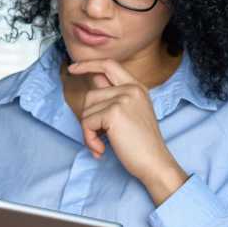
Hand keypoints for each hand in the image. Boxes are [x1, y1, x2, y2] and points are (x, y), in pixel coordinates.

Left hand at [68, 59, 188, 204]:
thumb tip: (91, 92)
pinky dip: (89, 139)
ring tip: (101, 145)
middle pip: (91, 94)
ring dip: (88, 132)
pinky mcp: (114, 112)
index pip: (109, 65)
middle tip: (97, 137)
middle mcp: (131, 89)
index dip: (88, 64)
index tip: (73, 68)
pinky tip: (101, 149)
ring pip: (86, 110)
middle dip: (88, 118)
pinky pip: (87, 123)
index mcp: (137, 87)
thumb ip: (113, 100)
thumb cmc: (141, 145)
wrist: (154, 162)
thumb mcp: (131, 114)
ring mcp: (123, 98)